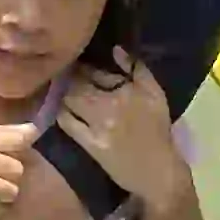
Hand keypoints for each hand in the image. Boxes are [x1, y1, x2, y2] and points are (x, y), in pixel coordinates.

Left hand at [54, 61, 187, 211]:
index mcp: (124, 92)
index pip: (94, 72)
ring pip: (68, 101)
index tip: (77, 64)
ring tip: (63, 90)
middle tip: (66, 75)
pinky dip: (62, 112)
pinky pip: (67, 123)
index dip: (82, 66)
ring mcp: (96, 127)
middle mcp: (108, 107)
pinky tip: (63, 109)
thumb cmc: (157, 129)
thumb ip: (137, 68)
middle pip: (76, 85)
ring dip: (63, 93)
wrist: (157, 170)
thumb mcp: (155, 93)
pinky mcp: (89, 144)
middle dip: (69, 78)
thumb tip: (116, 49)